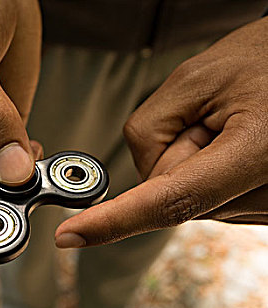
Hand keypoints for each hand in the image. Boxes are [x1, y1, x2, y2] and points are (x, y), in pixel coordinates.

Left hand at [55, 17, 267, 247]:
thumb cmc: (259, 62)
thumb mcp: (195, 80)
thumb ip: (151, 131)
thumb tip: (141, 177)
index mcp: (257, 152)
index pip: (170, 199)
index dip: (115, 221)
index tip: (70, 235)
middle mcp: (266, 194)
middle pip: (172, 196)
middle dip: (171, 159)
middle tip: (210, 118)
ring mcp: (265, 208)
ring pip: (185, 199)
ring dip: (192, 164)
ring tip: (230, 126)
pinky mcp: (257, 210)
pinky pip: (204, 197)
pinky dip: (204, 172)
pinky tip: (234, 144)